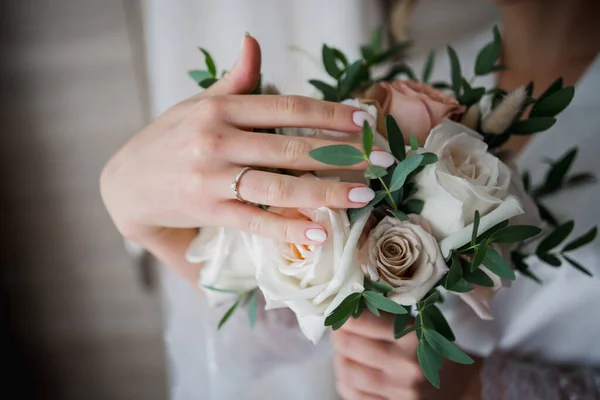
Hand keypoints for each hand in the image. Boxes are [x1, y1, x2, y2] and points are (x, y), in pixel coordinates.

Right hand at [100, 34, 391, 281]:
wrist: (125, 184)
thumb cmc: (169, 140)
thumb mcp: (198, 104)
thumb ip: (234, 79)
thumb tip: (254, 42)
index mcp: (220, 107)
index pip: (287, 108)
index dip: (330, 113)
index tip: (365, 120)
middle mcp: (216, 139)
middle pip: (291, 146)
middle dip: (342, 153)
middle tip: (381, 160)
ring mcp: (212, 177)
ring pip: (279, 184)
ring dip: (326, 190)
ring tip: (363, 195)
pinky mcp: (207, 211)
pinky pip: (255, 219)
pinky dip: (287, 227)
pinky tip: (319, 232)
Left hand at [331, 312, 423, 399]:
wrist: (458, 387)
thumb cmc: (431, 350)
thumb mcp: (416, 326)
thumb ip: (384, 316)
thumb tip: (344, 306)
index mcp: (412, 335)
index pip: (358, 321)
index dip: (342, 315)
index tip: (340, 313)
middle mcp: (406, 364)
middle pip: (348, 345)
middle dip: (338, 336)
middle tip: (338, 331)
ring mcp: (400, 391)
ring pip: (347, 372)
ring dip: (340, 360)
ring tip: (346, 353)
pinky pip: (352, 394)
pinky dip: (346, 382)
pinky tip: (352, 374)